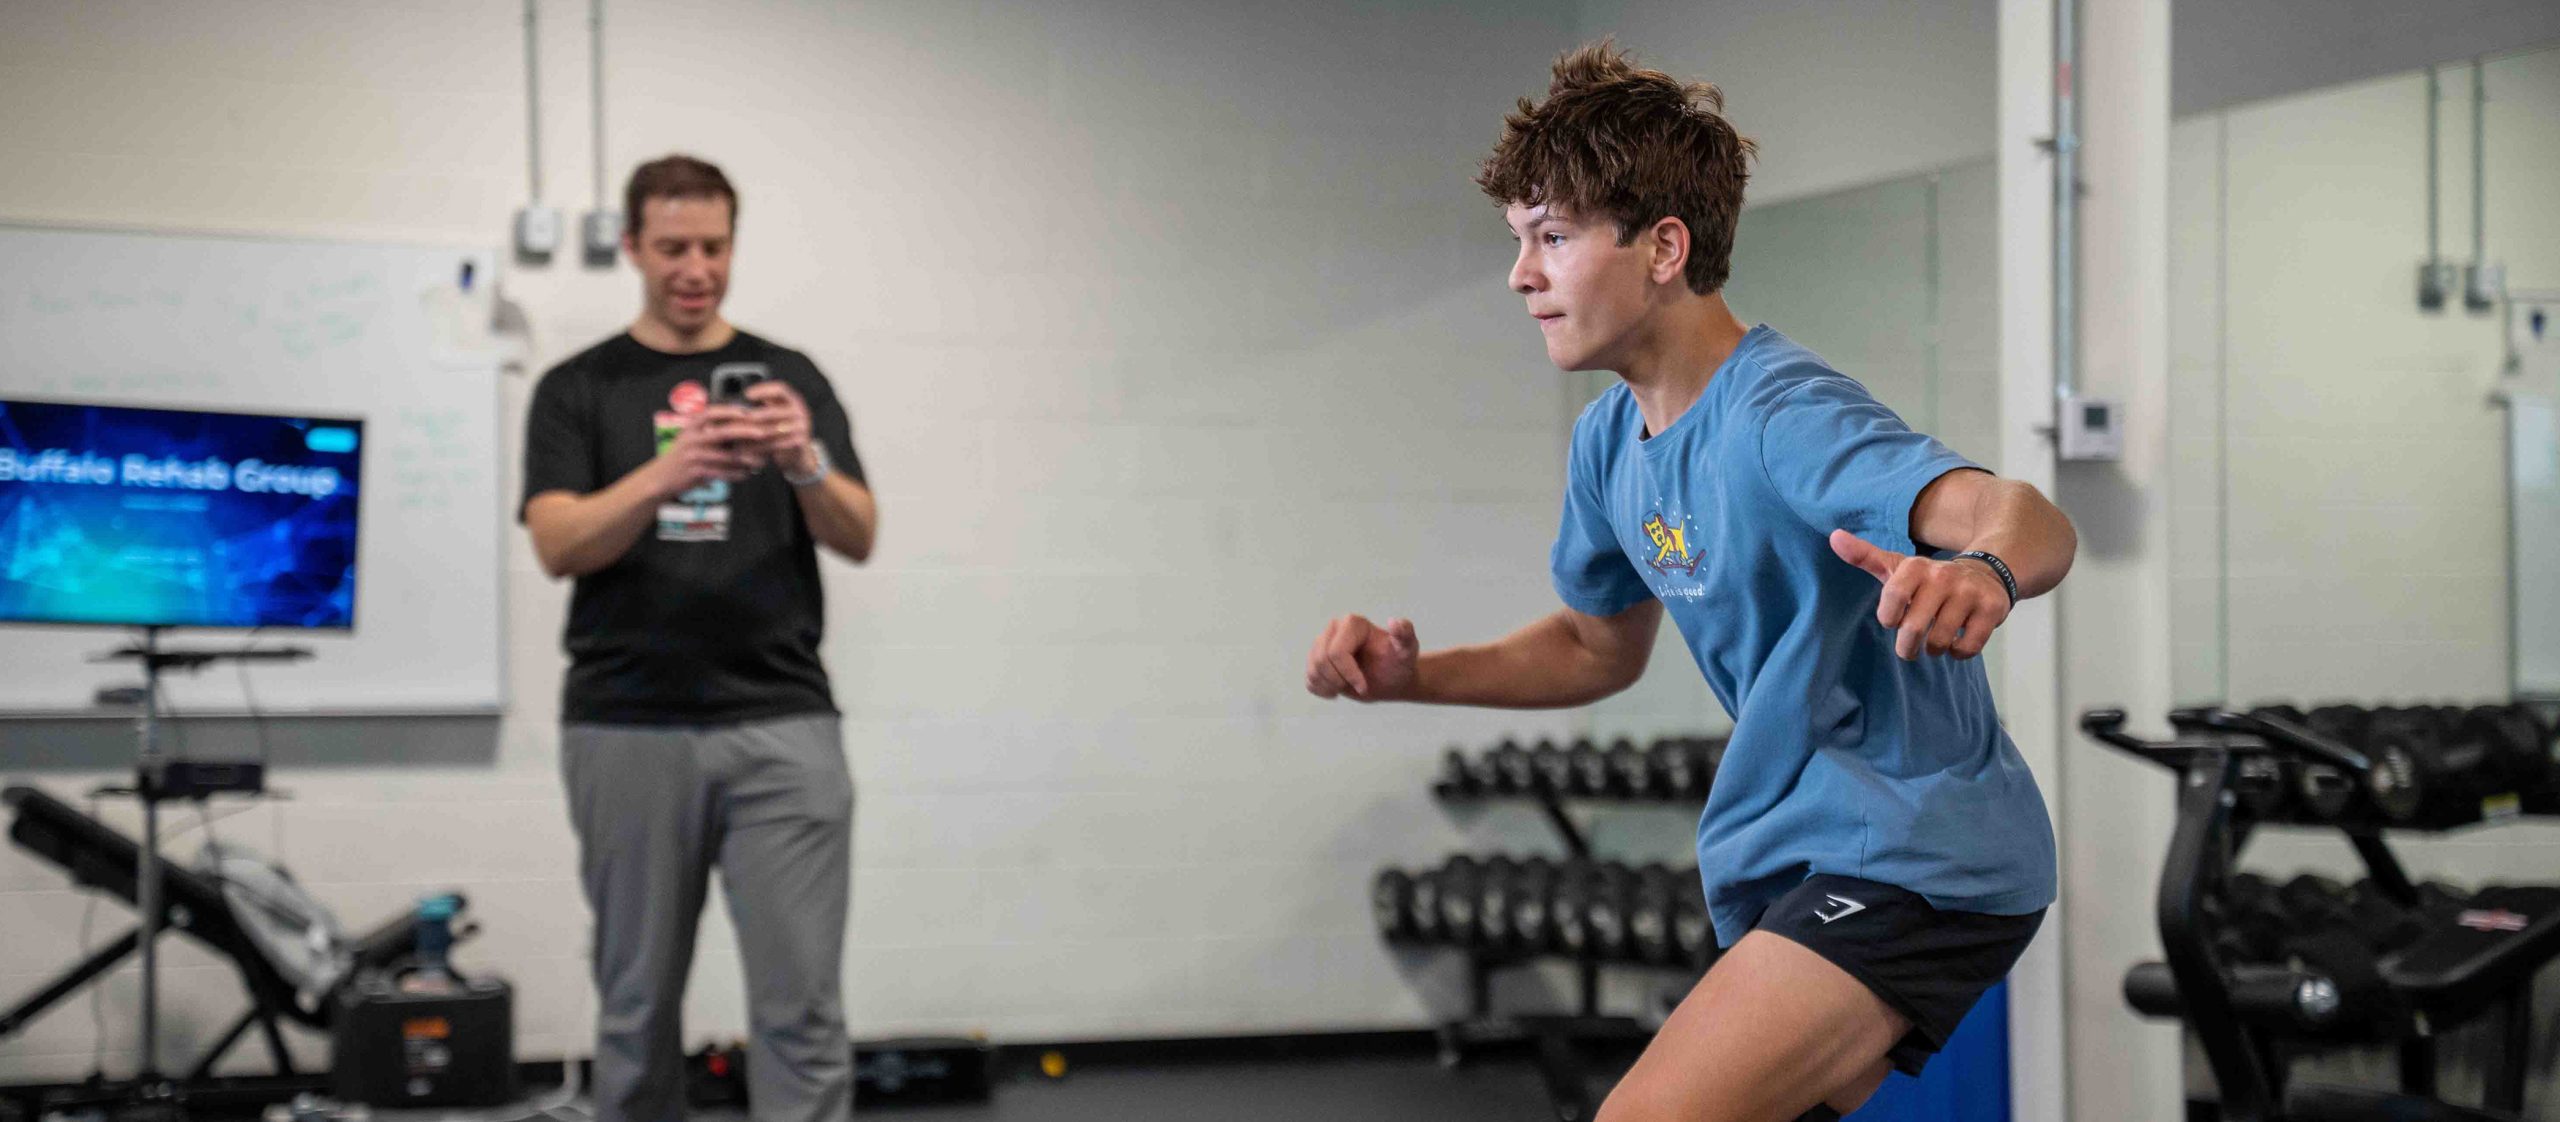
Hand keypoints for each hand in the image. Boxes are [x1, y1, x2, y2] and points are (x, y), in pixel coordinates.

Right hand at [654, 405, 763, 495]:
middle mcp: (692, 439)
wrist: (661, 477)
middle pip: (722, 432)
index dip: (728, 411)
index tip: (745, 411)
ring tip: (759, 461)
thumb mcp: (691, 437)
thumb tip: (738, 423)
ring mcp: (694, 456)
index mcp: (691, 427)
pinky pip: (722, 473)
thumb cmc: (682, 455)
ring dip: (746, 459)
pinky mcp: (696, 472)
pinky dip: (736, 474)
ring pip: (726, 457)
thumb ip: (710, 429)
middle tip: (762, 433)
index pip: (710, 413)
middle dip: (744, 432)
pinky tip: (746, 474)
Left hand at [743, 380, 821, 477]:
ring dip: (753, 433)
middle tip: (741, 418)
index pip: (780, 389)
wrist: (800, 453)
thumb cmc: (782, 429)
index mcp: (793, 400)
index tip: (747, 394)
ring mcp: (801, 428)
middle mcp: (800, 412)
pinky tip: (747, 448)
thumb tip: (740, 402)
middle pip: (774, 411)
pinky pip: (775, 444)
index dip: (763, 390)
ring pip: (772, 430)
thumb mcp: (778, 413)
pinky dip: (759, 447)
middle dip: (755, 415)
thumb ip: (765, 406)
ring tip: (738, 435)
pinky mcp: (799, 443)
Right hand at [1306, 614, 1419, 700]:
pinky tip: (1337, 691)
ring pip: (1313, 669)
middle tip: (1357, 688)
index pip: (1337, 652)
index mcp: (1352, 624)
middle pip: (1321, 660)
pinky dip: (1321, 689)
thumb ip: (1405, 635)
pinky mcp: (1315, 660)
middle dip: (1338, 681)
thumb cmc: (1399, 663)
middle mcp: (1333, 628)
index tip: (1364, 686)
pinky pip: (1309, 678)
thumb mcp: (1407, 650)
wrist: (1391, 678)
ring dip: (1330, 686)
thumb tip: (1395, 622)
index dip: (1349, 674)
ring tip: (1348, 688)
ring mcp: (1322, 644)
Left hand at [1829, 529, 2008, 660]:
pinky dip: (1958, 653)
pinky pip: (1967, 647)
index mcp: (1916, 567)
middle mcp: (1944, 576)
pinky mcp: (1992, 609)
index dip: (1890, 619)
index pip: (1892, 602)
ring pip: (1940, 641)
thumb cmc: (1930, 579)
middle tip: (1910, 647)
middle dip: (1908, 647)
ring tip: (1935, 641)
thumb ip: (1865, 556)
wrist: (1986, 574)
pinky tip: (1957, 643)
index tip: (1895, 619)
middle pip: (1913, 628)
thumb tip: (1834, 537)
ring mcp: (1970, 593)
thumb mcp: (1898, 567)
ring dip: (1934, 650)